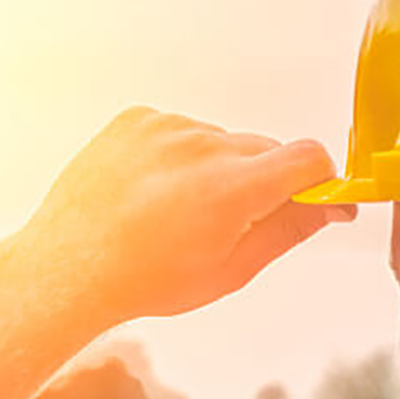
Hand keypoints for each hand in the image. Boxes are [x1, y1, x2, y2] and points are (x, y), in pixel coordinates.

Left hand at [14, 106, 353, 324]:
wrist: (68, 268)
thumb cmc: (145, 280)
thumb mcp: (230, 270)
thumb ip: (287, 231)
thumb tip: (331, 206)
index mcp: (233, 187)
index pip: (309, 157)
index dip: (319, 180)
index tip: (313, 200)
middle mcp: (202, 146)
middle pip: (264, 149)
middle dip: (262, 180)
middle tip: (227, 223)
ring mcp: (166, 127)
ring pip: (219, 140)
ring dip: (214, 168)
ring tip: (174, 212)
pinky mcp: (137, 119)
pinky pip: (178, 130)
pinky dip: (175, 155)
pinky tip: (149, 193)